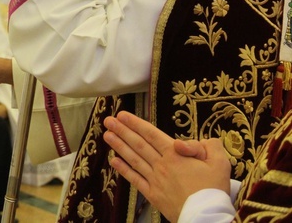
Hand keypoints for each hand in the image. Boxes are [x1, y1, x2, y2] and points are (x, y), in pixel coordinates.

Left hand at [103, 111, 230, 221]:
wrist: (208, 218)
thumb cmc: (214, 190)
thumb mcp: (219, 162)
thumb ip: (208, 146)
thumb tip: (192, 141)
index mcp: (176, 155)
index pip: (152, 134)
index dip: (136, 123)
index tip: (122, 115)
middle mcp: (162, 165)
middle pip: (139, 144)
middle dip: (122, 131)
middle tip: (109, 121)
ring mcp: (155, 180)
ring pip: (134, 159)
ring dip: (119, 146)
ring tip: (107, 135)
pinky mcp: (153, 194)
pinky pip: (135, 179)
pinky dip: (123, 170)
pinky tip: (113, 161)